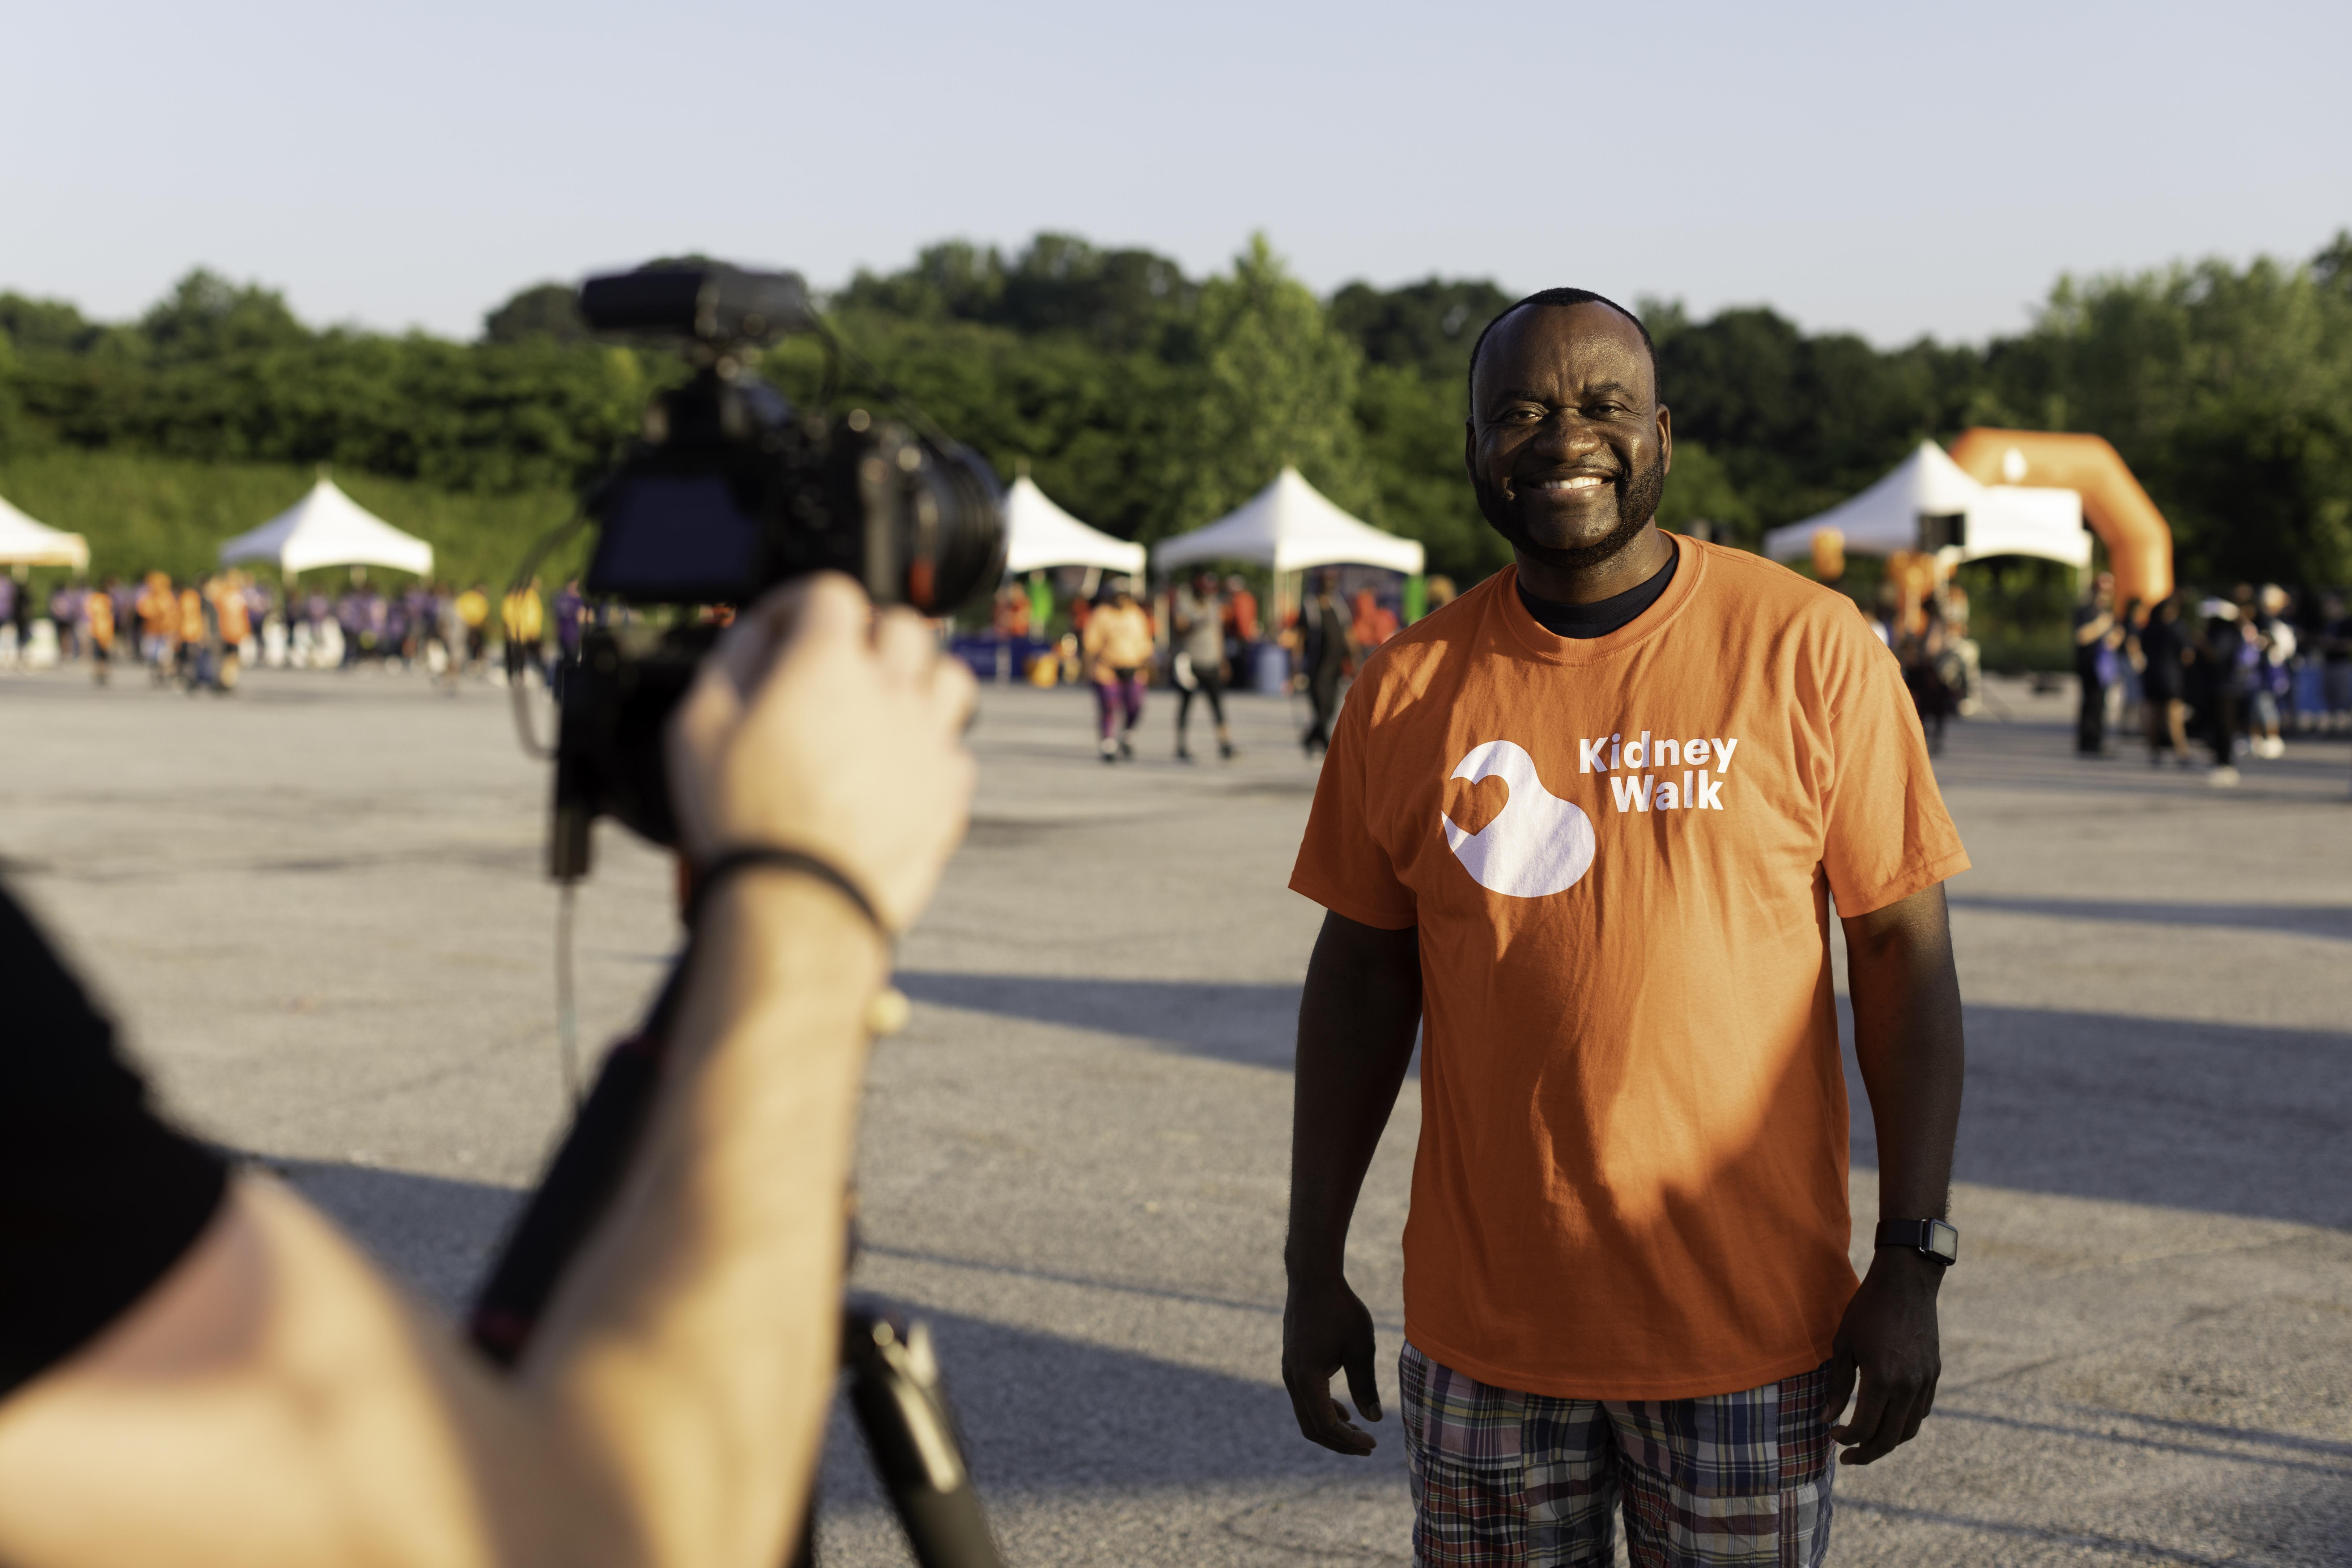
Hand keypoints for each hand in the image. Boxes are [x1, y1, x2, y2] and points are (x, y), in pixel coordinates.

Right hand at [666, 574, 976, 931]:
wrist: (798, 903)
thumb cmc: (744, 820)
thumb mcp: (699, 725)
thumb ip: (733, 659)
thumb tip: (759, 632)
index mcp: (827, 663)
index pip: (831, 592)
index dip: (799, 603)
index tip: (783, 629)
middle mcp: (890, 689)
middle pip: (902, 624)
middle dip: (867, 632)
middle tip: (837, 662)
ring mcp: (928, 739)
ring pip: (948, 676)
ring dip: (916, 679)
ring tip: (883, 704)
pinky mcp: (949, 790)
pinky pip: (954, 748)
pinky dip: (929, 748)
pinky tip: (896, 767)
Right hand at [1281, 1275, 1382, 1454]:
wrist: (1313, 1278)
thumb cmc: (1341, 1309)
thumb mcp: (1361, 1348)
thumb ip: (1365, 1385)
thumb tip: (1374, 1419)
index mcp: (1307, 1378)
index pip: (1326, 1424)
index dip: (1349, 1440)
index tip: (1373, 1443)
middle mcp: (1292, 1378)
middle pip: (1312, 1427)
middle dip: (1340, 1442)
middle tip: (1367, 1447)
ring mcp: (1288, 1371)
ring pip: (1306, 1414)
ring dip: (1331, 1427)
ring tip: (1359, 1432)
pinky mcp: (1291, 1363)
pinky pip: (1304, 1398)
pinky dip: (1323, 1410)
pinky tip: (1344, 1411)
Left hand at [1818, 1249, 1942, 1464]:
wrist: (1906, 1284)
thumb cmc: (1867, 1310)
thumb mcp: (1843, 1344)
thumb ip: (1836, 1385)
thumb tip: (1827, 1418)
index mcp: (1882, 1379)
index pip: (1865, 1428)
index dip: (1846, 1439)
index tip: (1832, 1434)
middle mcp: (1908, 1386)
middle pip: (1890, 1438)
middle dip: (1866, 1454)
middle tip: (1847, 1458)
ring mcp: (1925, 1382)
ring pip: (1909, 1429)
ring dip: (1887, 1442)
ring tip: (1866, 1443)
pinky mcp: (1934, 1374)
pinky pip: (1921, 1411)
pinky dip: (1904, 1423)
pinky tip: (1887, 1420)